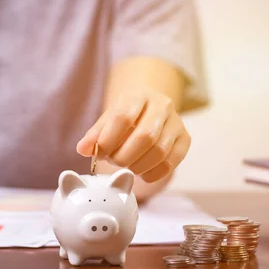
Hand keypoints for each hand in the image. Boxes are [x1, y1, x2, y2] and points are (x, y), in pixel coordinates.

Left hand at [76, 87, 190, 182]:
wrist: (151, 108)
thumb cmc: (126, 116)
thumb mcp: (108, 119)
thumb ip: (95, 134)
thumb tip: (83, 149)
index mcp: (138, 95)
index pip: (123, 117)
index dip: (109, 139)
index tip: (99, 153)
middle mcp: (162, 105)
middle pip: (145, 136)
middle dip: (124, 156)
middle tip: (114, 162)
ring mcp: (177, 122)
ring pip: (160, 151)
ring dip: (138, 166)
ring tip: (127, 166)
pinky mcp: (185, 139)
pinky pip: (171, 163)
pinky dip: (153, 174)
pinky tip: (142, 173)